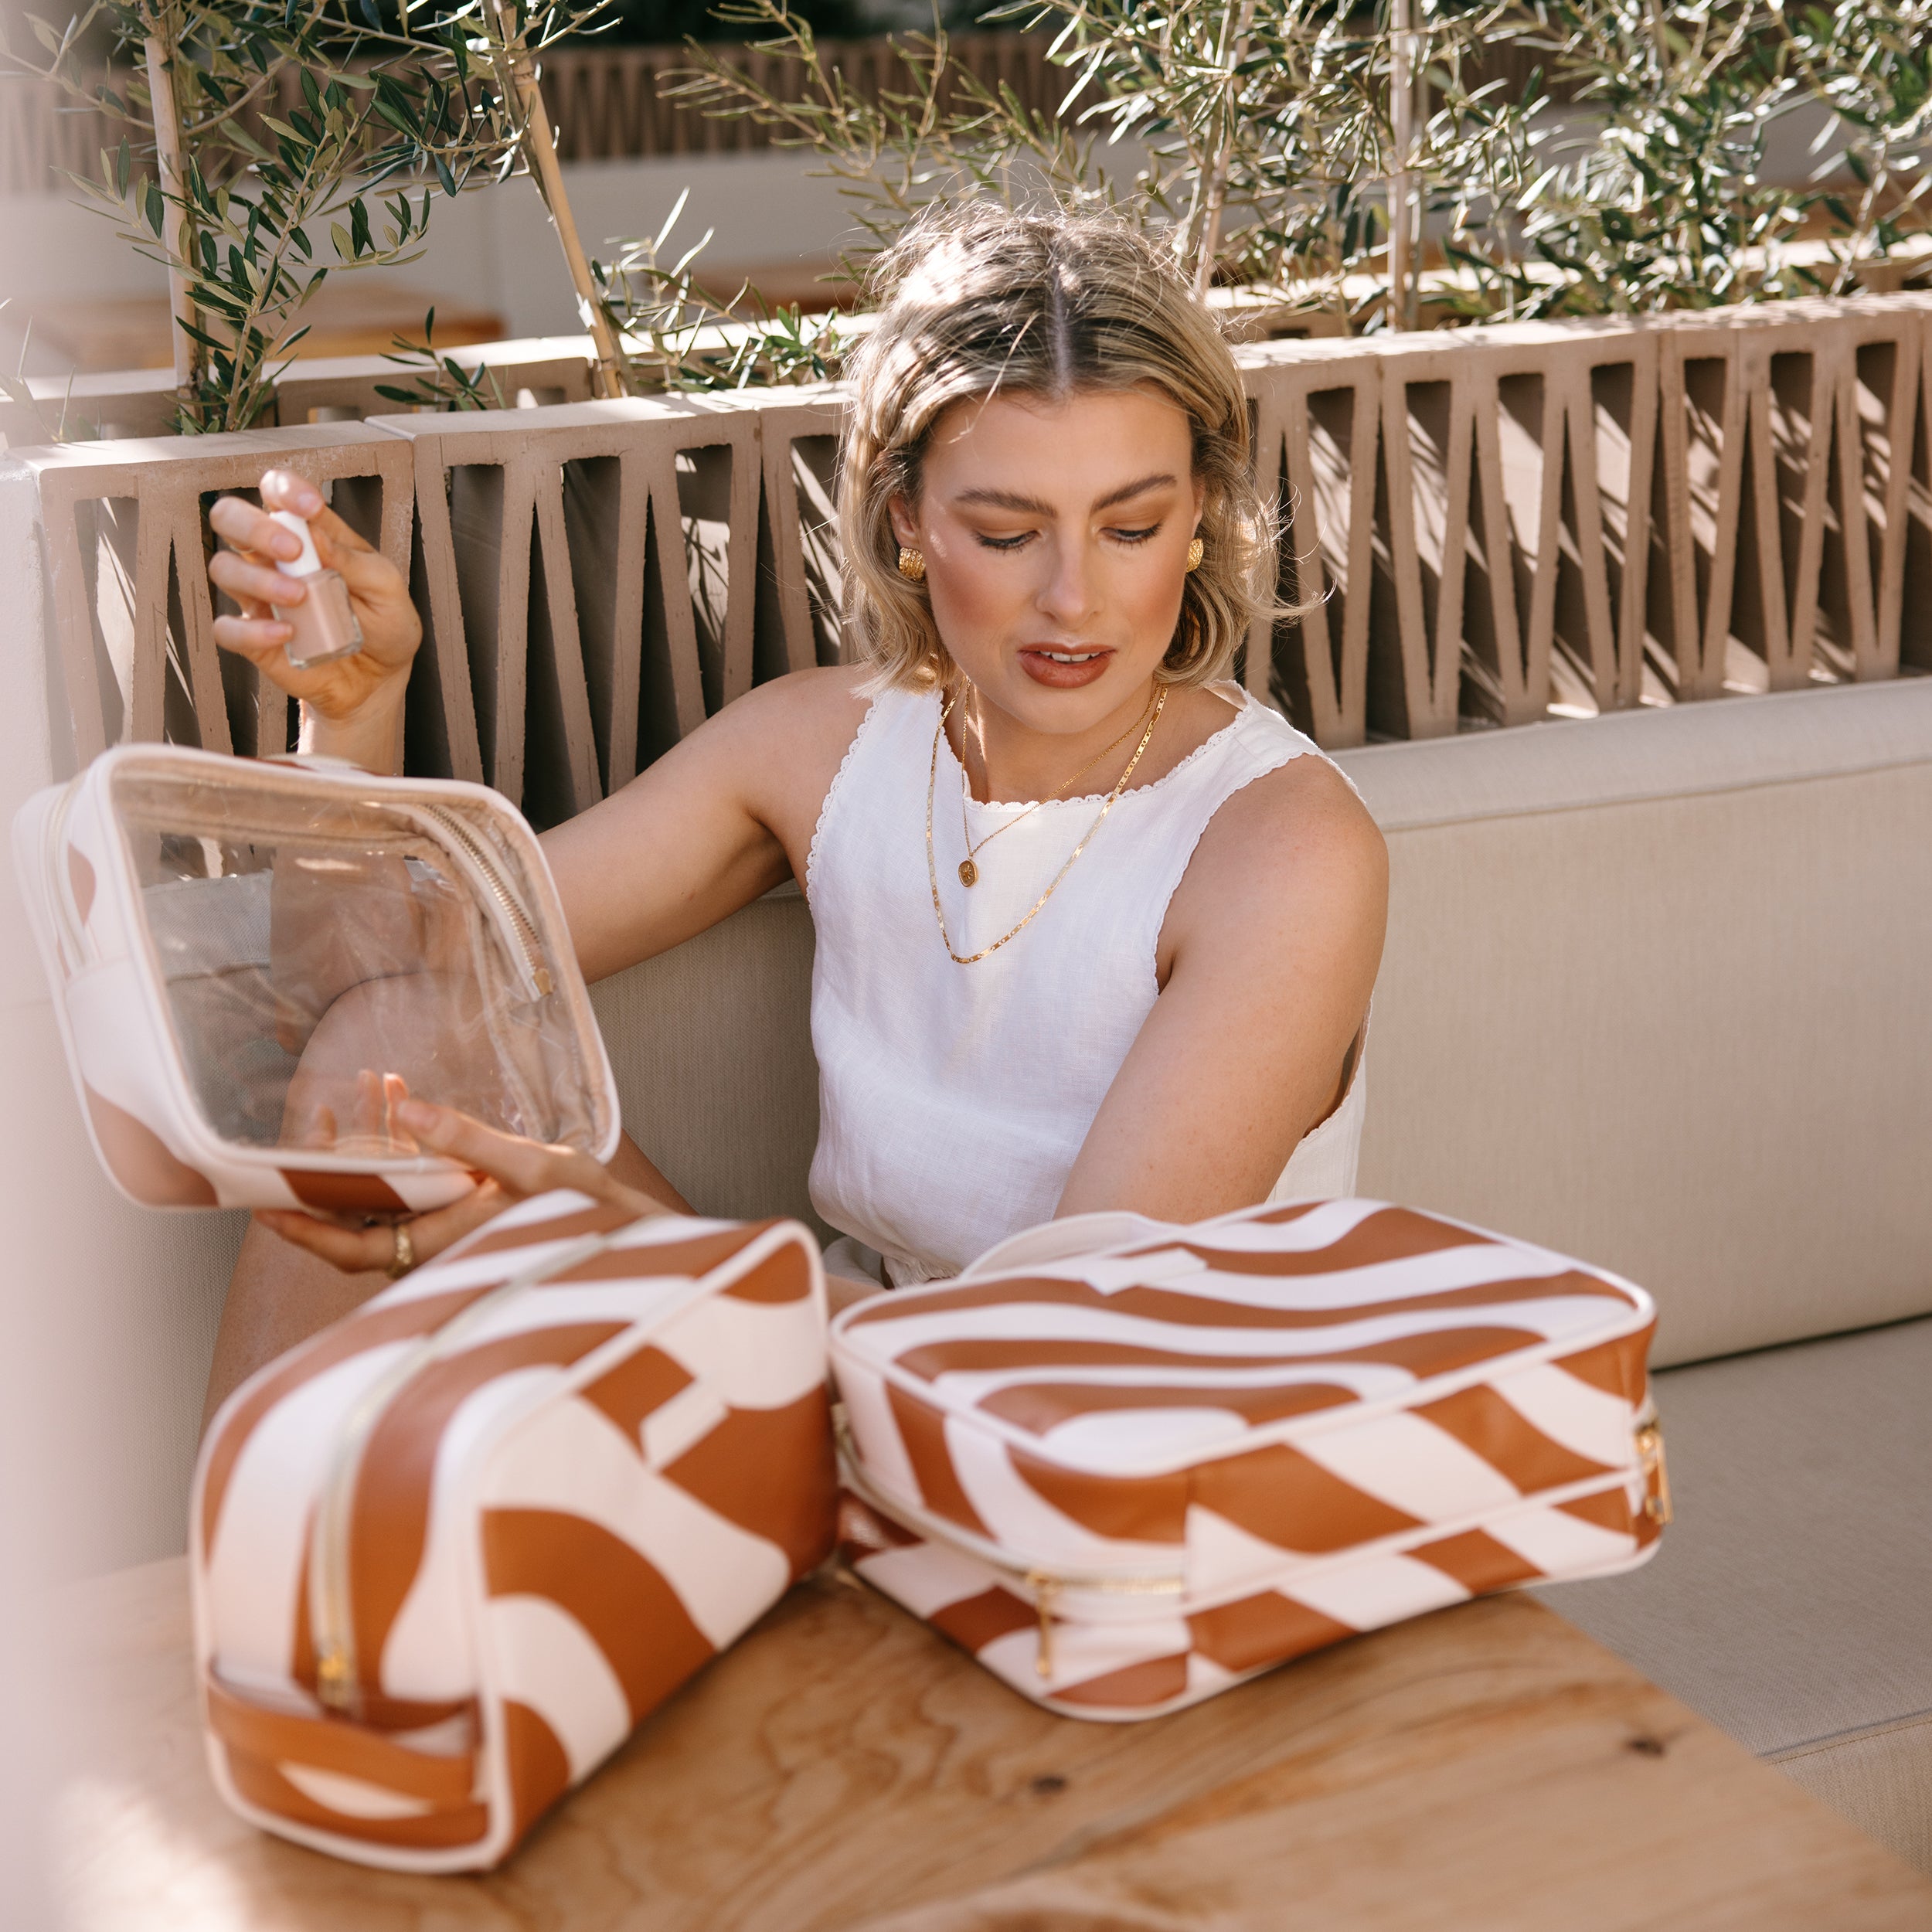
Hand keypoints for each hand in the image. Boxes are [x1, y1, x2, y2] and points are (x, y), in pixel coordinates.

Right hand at [208, 469, 420, 767]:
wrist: (379, 680)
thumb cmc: (383, 624)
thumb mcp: (386, 589)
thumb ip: (353, 561)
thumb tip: (314, 534)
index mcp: (308, 534)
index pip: (276, 491)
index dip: (284, 489)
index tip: (310, 507)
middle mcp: (273, 558)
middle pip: (229, 517)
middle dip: (253, 526)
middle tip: (292, 550)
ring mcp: (258, 596)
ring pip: (223, 568)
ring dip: (258, 579)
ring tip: (300, 597)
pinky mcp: (253, 637)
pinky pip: (227, 628)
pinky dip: (252, 630)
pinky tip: (287, 634)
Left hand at [257, 1095, 671, 1275]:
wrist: (628, 1231)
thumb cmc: (587, 1213)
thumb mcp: (533, 1167)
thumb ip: (467, 1140)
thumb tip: (408, 1114)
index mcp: (445, 1241)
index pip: (356, 1248)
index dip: (307, 1231)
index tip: (266, 1208)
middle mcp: (437, 1239)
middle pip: (359, 1216)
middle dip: (329, 1170)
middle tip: (304, 1127)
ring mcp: (448, 1224)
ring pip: (387, 1191)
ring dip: (370, 1142)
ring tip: (366, 1087)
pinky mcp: (463, 1208)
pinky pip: (416, 1179)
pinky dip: (404, 1139)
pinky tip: (403, 1098)